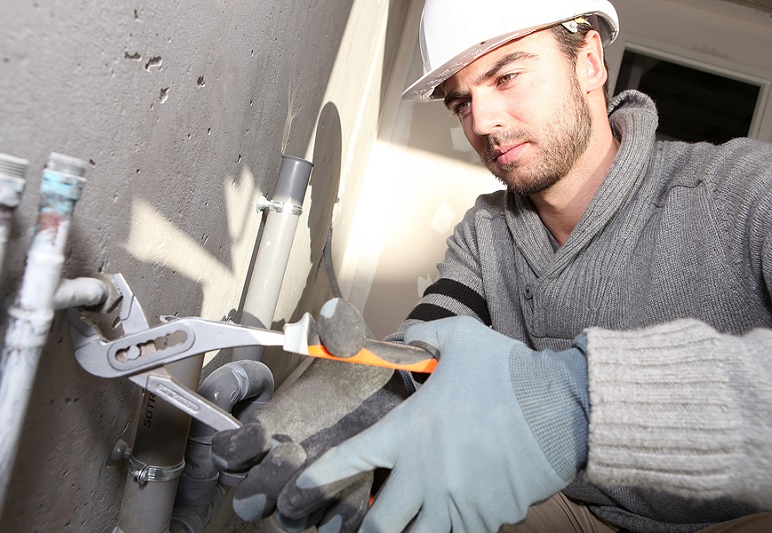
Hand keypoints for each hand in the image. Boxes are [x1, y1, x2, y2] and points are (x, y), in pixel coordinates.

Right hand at [211, 299, 411, 531]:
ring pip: (290, 517)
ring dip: (304, 504)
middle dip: (262, 483)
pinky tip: (361, 493)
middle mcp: (283, 466)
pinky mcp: (343, 502)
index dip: (233, 449)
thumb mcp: (349, 349)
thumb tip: (333, 317)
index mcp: (270, 430)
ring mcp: (311, 489)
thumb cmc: (361, 374)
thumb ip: (336, 333)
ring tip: (332, 478)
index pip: (228, 452)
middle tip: (291, 454)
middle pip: (249, 497)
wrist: (399, 394)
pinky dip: (344, 514)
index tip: (257, 435)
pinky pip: (334, 524)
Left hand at [276, 316, 588, 531]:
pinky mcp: (486, 517)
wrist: (562, 409)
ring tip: (394, 532)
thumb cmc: (509, 373)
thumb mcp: (460, 337)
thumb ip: (422, 335)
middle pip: (377, 523)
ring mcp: (456, 501)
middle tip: (350, 531)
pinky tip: (445, 525)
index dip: (317, 480)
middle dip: (360, 532)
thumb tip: (402, 334)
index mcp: (410, 431)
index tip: (298, 493)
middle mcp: (425, 473)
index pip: (348, 460)